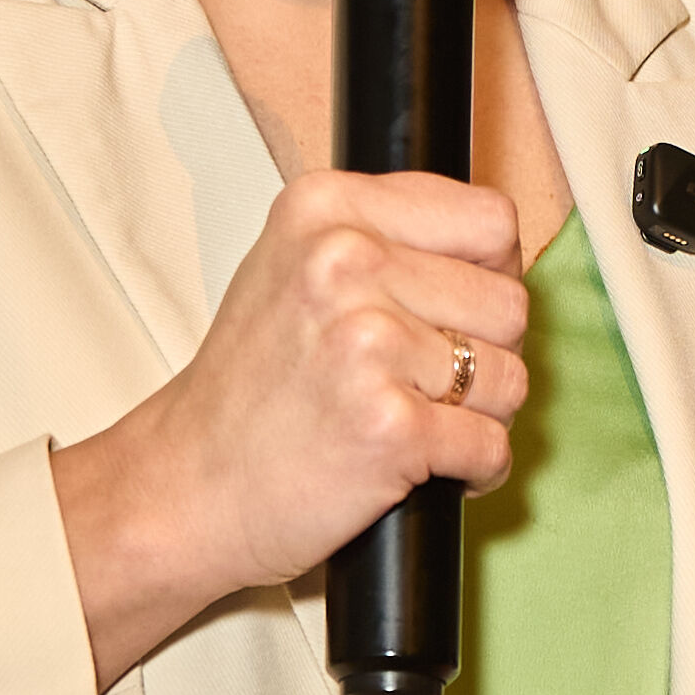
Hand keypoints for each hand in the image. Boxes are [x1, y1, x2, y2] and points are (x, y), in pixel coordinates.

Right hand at [53, 170, 530, 689]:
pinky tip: (419, 463)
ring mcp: (367, 343)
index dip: (489, 274)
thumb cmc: (247, 389)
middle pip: (509, 301)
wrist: (185, 484)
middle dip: (483, 352)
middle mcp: (345, 263)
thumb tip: (500, 253)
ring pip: (510, 376)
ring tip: (414, 420)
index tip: (456, 309)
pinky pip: (491, 445)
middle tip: (422, 379)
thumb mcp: (295, 267)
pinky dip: (472, 469)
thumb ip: (387, 239)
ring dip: (479, 415)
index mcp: (328, 210)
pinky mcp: (389, 425)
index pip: (489, 221)